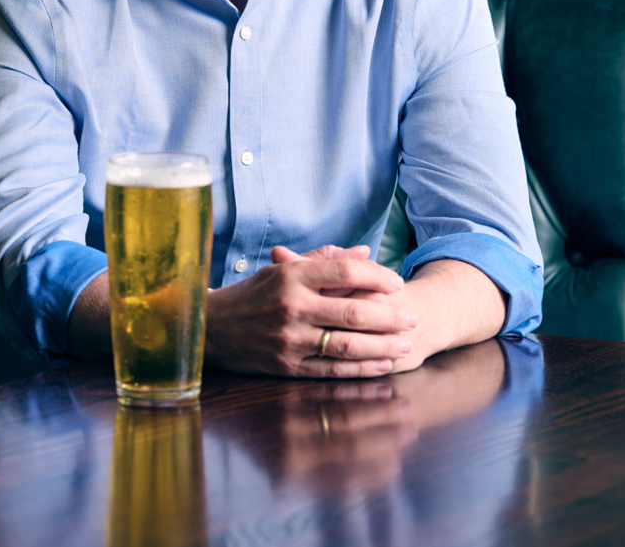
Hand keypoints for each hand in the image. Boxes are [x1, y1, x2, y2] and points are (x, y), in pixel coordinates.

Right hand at [204, 244, 418, 377]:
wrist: (212, 328)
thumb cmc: (252, 294)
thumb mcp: (282, 269)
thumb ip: (324, 260)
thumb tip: (365, 253)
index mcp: (291, 276)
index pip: (344, 273)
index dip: (376, 277)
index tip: (397, 282)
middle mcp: (291, 307)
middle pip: (353, 312)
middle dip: (390, 317)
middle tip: (413, 318)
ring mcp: (290, 339)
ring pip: (347, 345)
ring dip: (382, 347)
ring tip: (405, 345)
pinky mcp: (287, 366)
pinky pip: (333, 371)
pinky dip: (361, 369)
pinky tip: (382, 366)